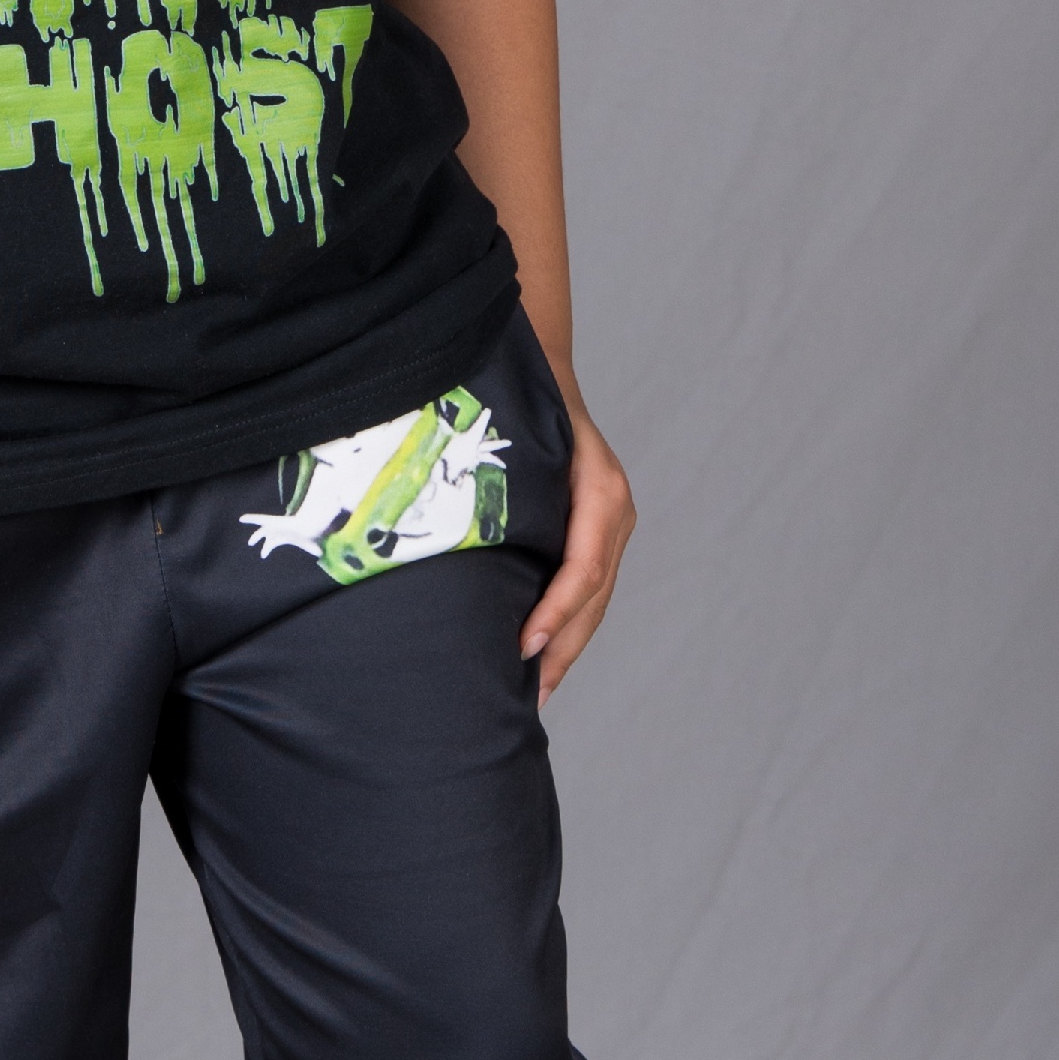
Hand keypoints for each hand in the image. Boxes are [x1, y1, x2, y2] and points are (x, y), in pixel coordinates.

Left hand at [519, 383, 636, 699]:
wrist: (540, 364)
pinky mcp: (598, 532)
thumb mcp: (518, 434)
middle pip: (593, 598)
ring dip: (565, 647)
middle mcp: (614, 510)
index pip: (584, 570)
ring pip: (594, 601)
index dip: (556, 613)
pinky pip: (586, 588)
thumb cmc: (521, 398)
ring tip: (534, 690)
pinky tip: (541, 653)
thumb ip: (504, 485)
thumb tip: (445, 536)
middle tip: (527, 695)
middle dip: (562, 649)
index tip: (524, 648)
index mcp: (601, 491)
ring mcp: (612, 523)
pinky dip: (566, 624)